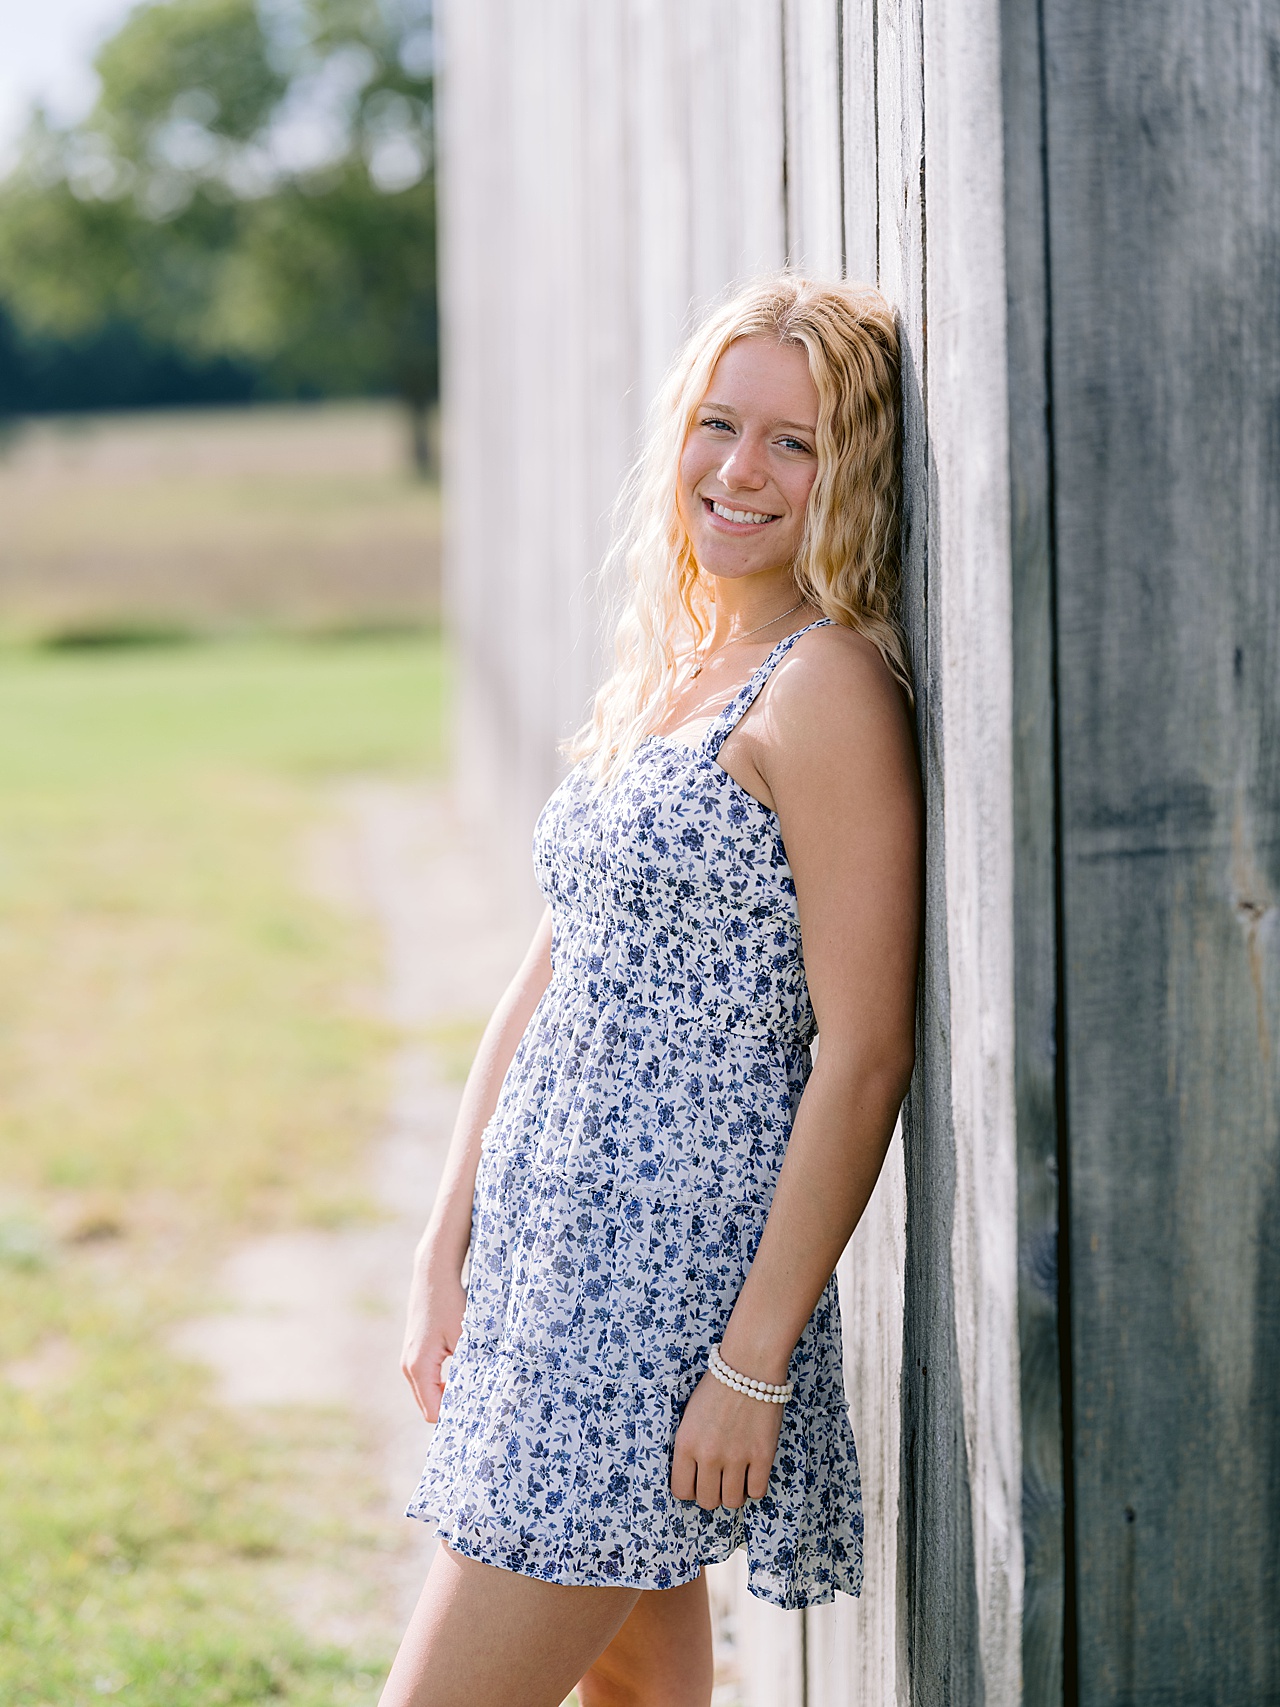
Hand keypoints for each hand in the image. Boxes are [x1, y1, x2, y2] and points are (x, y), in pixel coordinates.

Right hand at [400, 1257, 465, 1423]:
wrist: (433, 1274)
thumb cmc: (451, 1302)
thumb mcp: (465, 1337)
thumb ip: (468, 1369)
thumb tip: (479, 1396)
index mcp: (418, 1367)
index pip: (433, 1412)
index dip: (454, 1416)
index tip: (477, 1411)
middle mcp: (408, 1367)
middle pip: (429, 1406)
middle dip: (451, 1407)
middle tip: (478, 1403)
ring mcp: (409, 1359)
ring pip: (428, 1393)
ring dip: (448, 1394)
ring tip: (473, 1387)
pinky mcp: (414, 1352)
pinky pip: (428, 1379)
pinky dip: (443, 1383)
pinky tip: (462, 1373)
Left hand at [669, 1373, 783, 1509]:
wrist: (749, 1365)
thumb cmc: (718, 1387)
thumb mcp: (690, 1416)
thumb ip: (689, 1447)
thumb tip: (693, 1477)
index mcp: (686, 1443)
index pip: (681, 1491)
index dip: (690, 1490)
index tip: (698, 1481)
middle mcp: (708, 1454)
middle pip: (707, 1501)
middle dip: (712, 1493)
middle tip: (719, 1479)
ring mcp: (736, 1457)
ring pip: (732, 1502)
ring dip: (734, 1492)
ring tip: (737, 1476)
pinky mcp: (762, 1456)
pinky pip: (757, 1492)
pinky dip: (755, 1486)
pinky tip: (753, 1471)